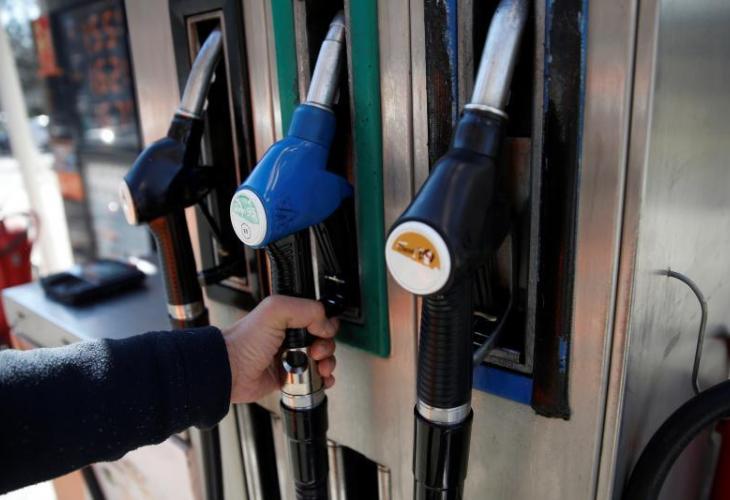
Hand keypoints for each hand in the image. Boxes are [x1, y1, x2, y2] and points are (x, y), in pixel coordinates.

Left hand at [222, 295, 338, 403]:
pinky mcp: (290, 377)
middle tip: (315, 352)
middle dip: (326, 347)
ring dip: (327, 364)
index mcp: (289, 317)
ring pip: (323, 359)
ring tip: (318, 367)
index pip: (319, 317)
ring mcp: (292, 357)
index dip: (325, 326)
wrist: (229, 371)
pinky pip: (315, 378)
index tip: (320, 333)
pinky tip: (321, 379)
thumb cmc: (244, 341)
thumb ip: (307, 309)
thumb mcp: (276, 310)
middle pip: (324, 339)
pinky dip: (324, 379)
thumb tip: (327, 324)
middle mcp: (291, 336)